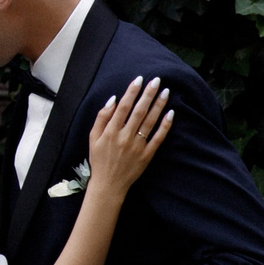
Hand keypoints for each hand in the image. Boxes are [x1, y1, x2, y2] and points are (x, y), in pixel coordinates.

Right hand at [86, 76, 171, 195]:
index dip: (132, 92)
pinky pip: (158, 138)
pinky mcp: (147, 155)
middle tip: (157, 80)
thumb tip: (112, 99)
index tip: (139, 79)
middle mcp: (125, 137)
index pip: (124, 107)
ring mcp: (137, 146)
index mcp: (110, 132)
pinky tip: (171, 114)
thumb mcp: (92, 138)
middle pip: (139, 111)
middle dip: (148, 94)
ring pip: (150, 122)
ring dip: (159, 106)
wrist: (109, 185)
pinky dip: (165, 125)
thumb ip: (101, 118)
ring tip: (165, 92)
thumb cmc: (99, 159)